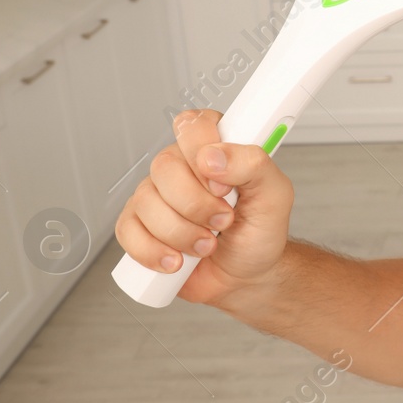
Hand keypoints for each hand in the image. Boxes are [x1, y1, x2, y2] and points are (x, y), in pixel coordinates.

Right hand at [114, 109, 294, 305]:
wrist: (245, 278)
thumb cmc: (259, 232)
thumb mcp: (275, 196)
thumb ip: (254, 165)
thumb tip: (214, 156)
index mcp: (214, 147)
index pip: (193, 125)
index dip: (203, 154)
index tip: (224, 186)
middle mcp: (180, 166)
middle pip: (164, 165)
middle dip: (196, 204)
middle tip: (223, 221)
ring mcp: (154, 195)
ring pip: (145, 201)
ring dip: (181, 233)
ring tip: (207, 244)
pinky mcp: (137, 226)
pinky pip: (127, 231)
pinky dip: (154, 251)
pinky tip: (178, 259)